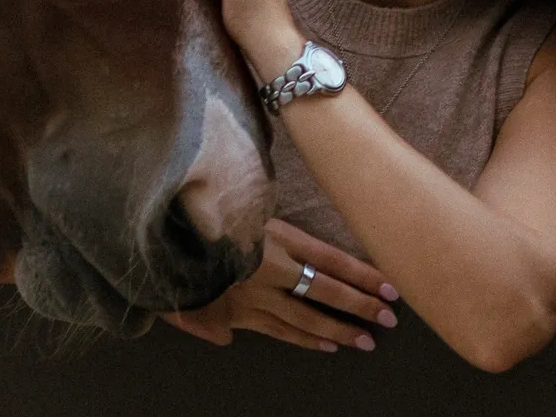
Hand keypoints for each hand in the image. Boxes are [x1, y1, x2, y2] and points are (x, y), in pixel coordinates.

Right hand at [162, 218, 401, 351]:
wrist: (165, 238)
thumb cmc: (207, 217)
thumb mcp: (241, 210)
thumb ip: (260, 226)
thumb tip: (287, 234)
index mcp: (278, 236)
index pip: (332, 256)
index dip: (362, 272)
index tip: (391, 285)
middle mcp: (271, 267)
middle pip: (326, 288)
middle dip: (360, 305)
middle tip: (390, 320)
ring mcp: (256, 294)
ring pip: (306, 315)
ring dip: (339, 329)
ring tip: (366, 340)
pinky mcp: (240, 313)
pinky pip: (279, 329)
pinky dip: (305, 338)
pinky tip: (326, 346)